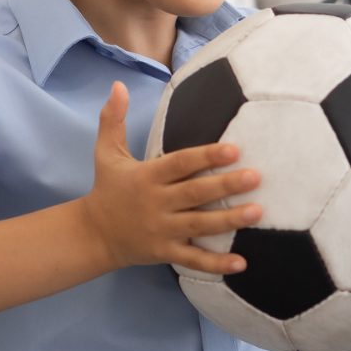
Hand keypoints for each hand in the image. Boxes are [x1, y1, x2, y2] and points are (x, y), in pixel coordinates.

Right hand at [76, 81, 263, 275]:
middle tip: (256, 177)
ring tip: (258, 212)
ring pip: (199, 226)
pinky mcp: (165, 253)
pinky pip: (193, 259)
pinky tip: (242, 263)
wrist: (92, 234)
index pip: (179, 164)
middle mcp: (156, 204)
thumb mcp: (106, 153)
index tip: (234, 149)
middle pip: (194, 194)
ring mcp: (161, 230)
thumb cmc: (108, 189)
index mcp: (147, 177)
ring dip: (229, 220)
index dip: (205, 156)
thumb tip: (117, 85)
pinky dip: (216, 265)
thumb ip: (112, 119)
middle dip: (225, 186)